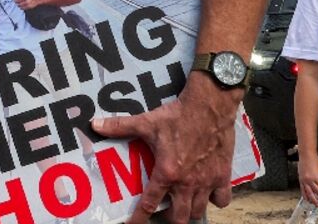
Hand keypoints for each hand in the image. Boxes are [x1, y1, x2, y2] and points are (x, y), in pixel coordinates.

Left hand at [91, 73, 239, 223]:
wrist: (210, 105)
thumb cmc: (178, 115)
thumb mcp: (147, 122)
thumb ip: (120, 126)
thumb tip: (95, 125)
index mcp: (167, 172)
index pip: (149, 204)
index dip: (139, 219)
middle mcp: (187, 182)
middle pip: (179, 218)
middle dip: (169, 220)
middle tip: (163, 213)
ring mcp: (207, 181)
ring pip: (199, 211)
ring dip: (189, 211)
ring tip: (183, 205)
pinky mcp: (223, 175)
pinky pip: (222, 200)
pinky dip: (215, 200)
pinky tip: (208, 193)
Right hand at [297, 152, 317, 205]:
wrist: (306, 155)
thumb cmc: (315, 161)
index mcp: (316, 177)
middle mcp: (309, 180)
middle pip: (317, 192)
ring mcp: (304, 181)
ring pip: (309, 193)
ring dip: (313, 200)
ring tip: (317, 204)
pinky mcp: (300, 180)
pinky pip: (302, 190)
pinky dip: (305, 196)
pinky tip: (307, 199)